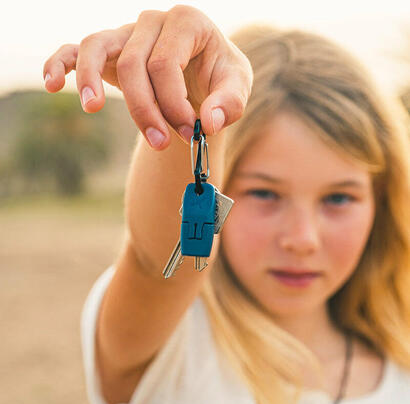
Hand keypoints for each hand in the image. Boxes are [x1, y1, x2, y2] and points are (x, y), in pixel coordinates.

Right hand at [43, 6, 252, 148]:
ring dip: (91, 81)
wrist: (202, 74)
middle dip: (147, 110)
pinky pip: (76, 48)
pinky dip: (60, 63)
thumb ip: (230, 103)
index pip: (166, 63)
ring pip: (97, 47)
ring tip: (93, 108)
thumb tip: (208, 123)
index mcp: (188, 22)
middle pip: (135, 64)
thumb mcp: (236, 87)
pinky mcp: (110, 49)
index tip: (188, 133)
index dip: (173, 103)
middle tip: (162, 143)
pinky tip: (51, 84)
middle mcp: (153, 21)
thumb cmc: (219, 78)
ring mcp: (126, 32)